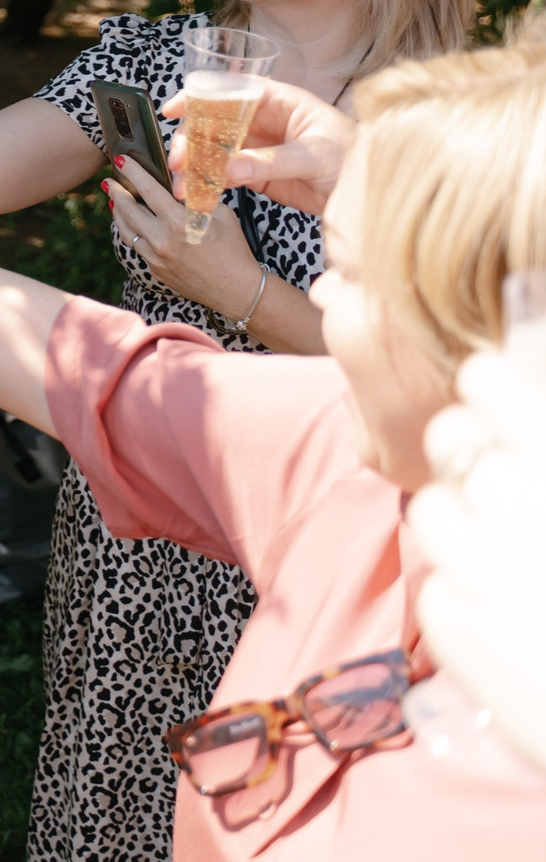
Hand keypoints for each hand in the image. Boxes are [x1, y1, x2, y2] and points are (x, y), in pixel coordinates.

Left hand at [104, 152, 260, 313]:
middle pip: (128, 210)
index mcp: (179, 222)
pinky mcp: (155, 270)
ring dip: (118, 213)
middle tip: (109, 180)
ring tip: (114, 200)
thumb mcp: (222, 215)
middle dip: (116, 192)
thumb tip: (181, 180)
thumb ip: (198, 197)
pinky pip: (137, 247)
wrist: (236, 290)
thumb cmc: (234, 250)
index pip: (149, 190)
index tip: (121, 160)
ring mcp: (156, 257)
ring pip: (126, 230)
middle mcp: (162, 240)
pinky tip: (132, 225)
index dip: (133, 172)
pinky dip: (132, 233)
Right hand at [162, 76, 353, 216]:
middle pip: (215, 121)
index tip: (175, 109)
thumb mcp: (316, 156)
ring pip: (214, 150)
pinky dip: (207, 185)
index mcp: (280, 102)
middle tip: (179, 161)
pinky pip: (224, 176)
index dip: (200, 96)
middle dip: (191, 139)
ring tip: (182, 186)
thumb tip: (230, 168)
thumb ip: (272, 161)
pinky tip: (197, 196)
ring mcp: (258, 148)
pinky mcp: (256, 175)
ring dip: (194, 166)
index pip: (233, 90)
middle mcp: (264, 121)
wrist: (372, 195)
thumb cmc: (355, 159)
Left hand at [412, 344, 545, 775]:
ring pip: (433, 505)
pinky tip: (518, 615)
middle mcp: (522, 506)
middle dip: (477, 452)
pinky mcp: (452, 625)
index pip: (485, 380)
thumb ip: (535, 431)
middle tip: (513, 482)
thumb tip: (514, 342)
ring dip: (468, 522)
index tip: (506, 398)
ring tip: (522, 556)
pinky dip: (469, 591)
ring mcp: (480, 567)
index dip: (494, 387)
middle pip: (451, 438)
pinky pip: (437, 579)